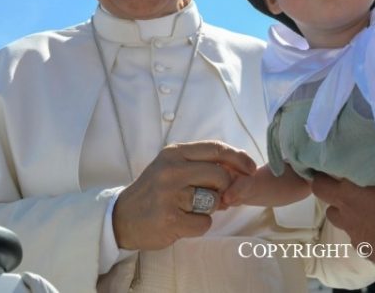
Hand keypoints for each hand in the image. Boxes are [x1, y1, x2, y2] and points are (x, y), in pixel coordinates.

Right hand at [112, 141, 255, 249]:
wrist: (123, 217)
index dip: (238, 158)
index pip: (216, 149)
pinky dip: (199, 225)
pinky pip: (205, 223)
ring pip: (214, 200)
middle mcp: (172, 170)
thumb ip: (201, 163)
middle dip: (225, 188)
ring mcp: (171, 194)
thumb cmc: (155, 189)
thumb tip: (238, 170)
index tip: (251, 167)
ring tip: (190, 207)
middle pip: (220, 175)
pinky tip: (183, 221)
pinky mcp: (171, 219)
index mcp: (175, 152)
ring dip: (210, 208)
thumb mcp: (173, 166)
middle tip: (214, 195)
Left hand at [311, 132, 374, 261]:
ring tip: (356, 200)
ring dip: (341, 207)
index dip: (323, 167)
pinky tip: (373, 223)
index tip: (330, 158)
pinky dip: (358, 227)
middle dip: (327, 185)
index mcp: (350, 189)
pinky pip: (353, 234)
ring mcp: (351, 230)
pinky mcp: (361, 247)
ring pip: (334, 214)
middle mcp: (344, 209)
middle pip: (320, 193)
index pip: (320, 175)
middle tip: (340, 178)